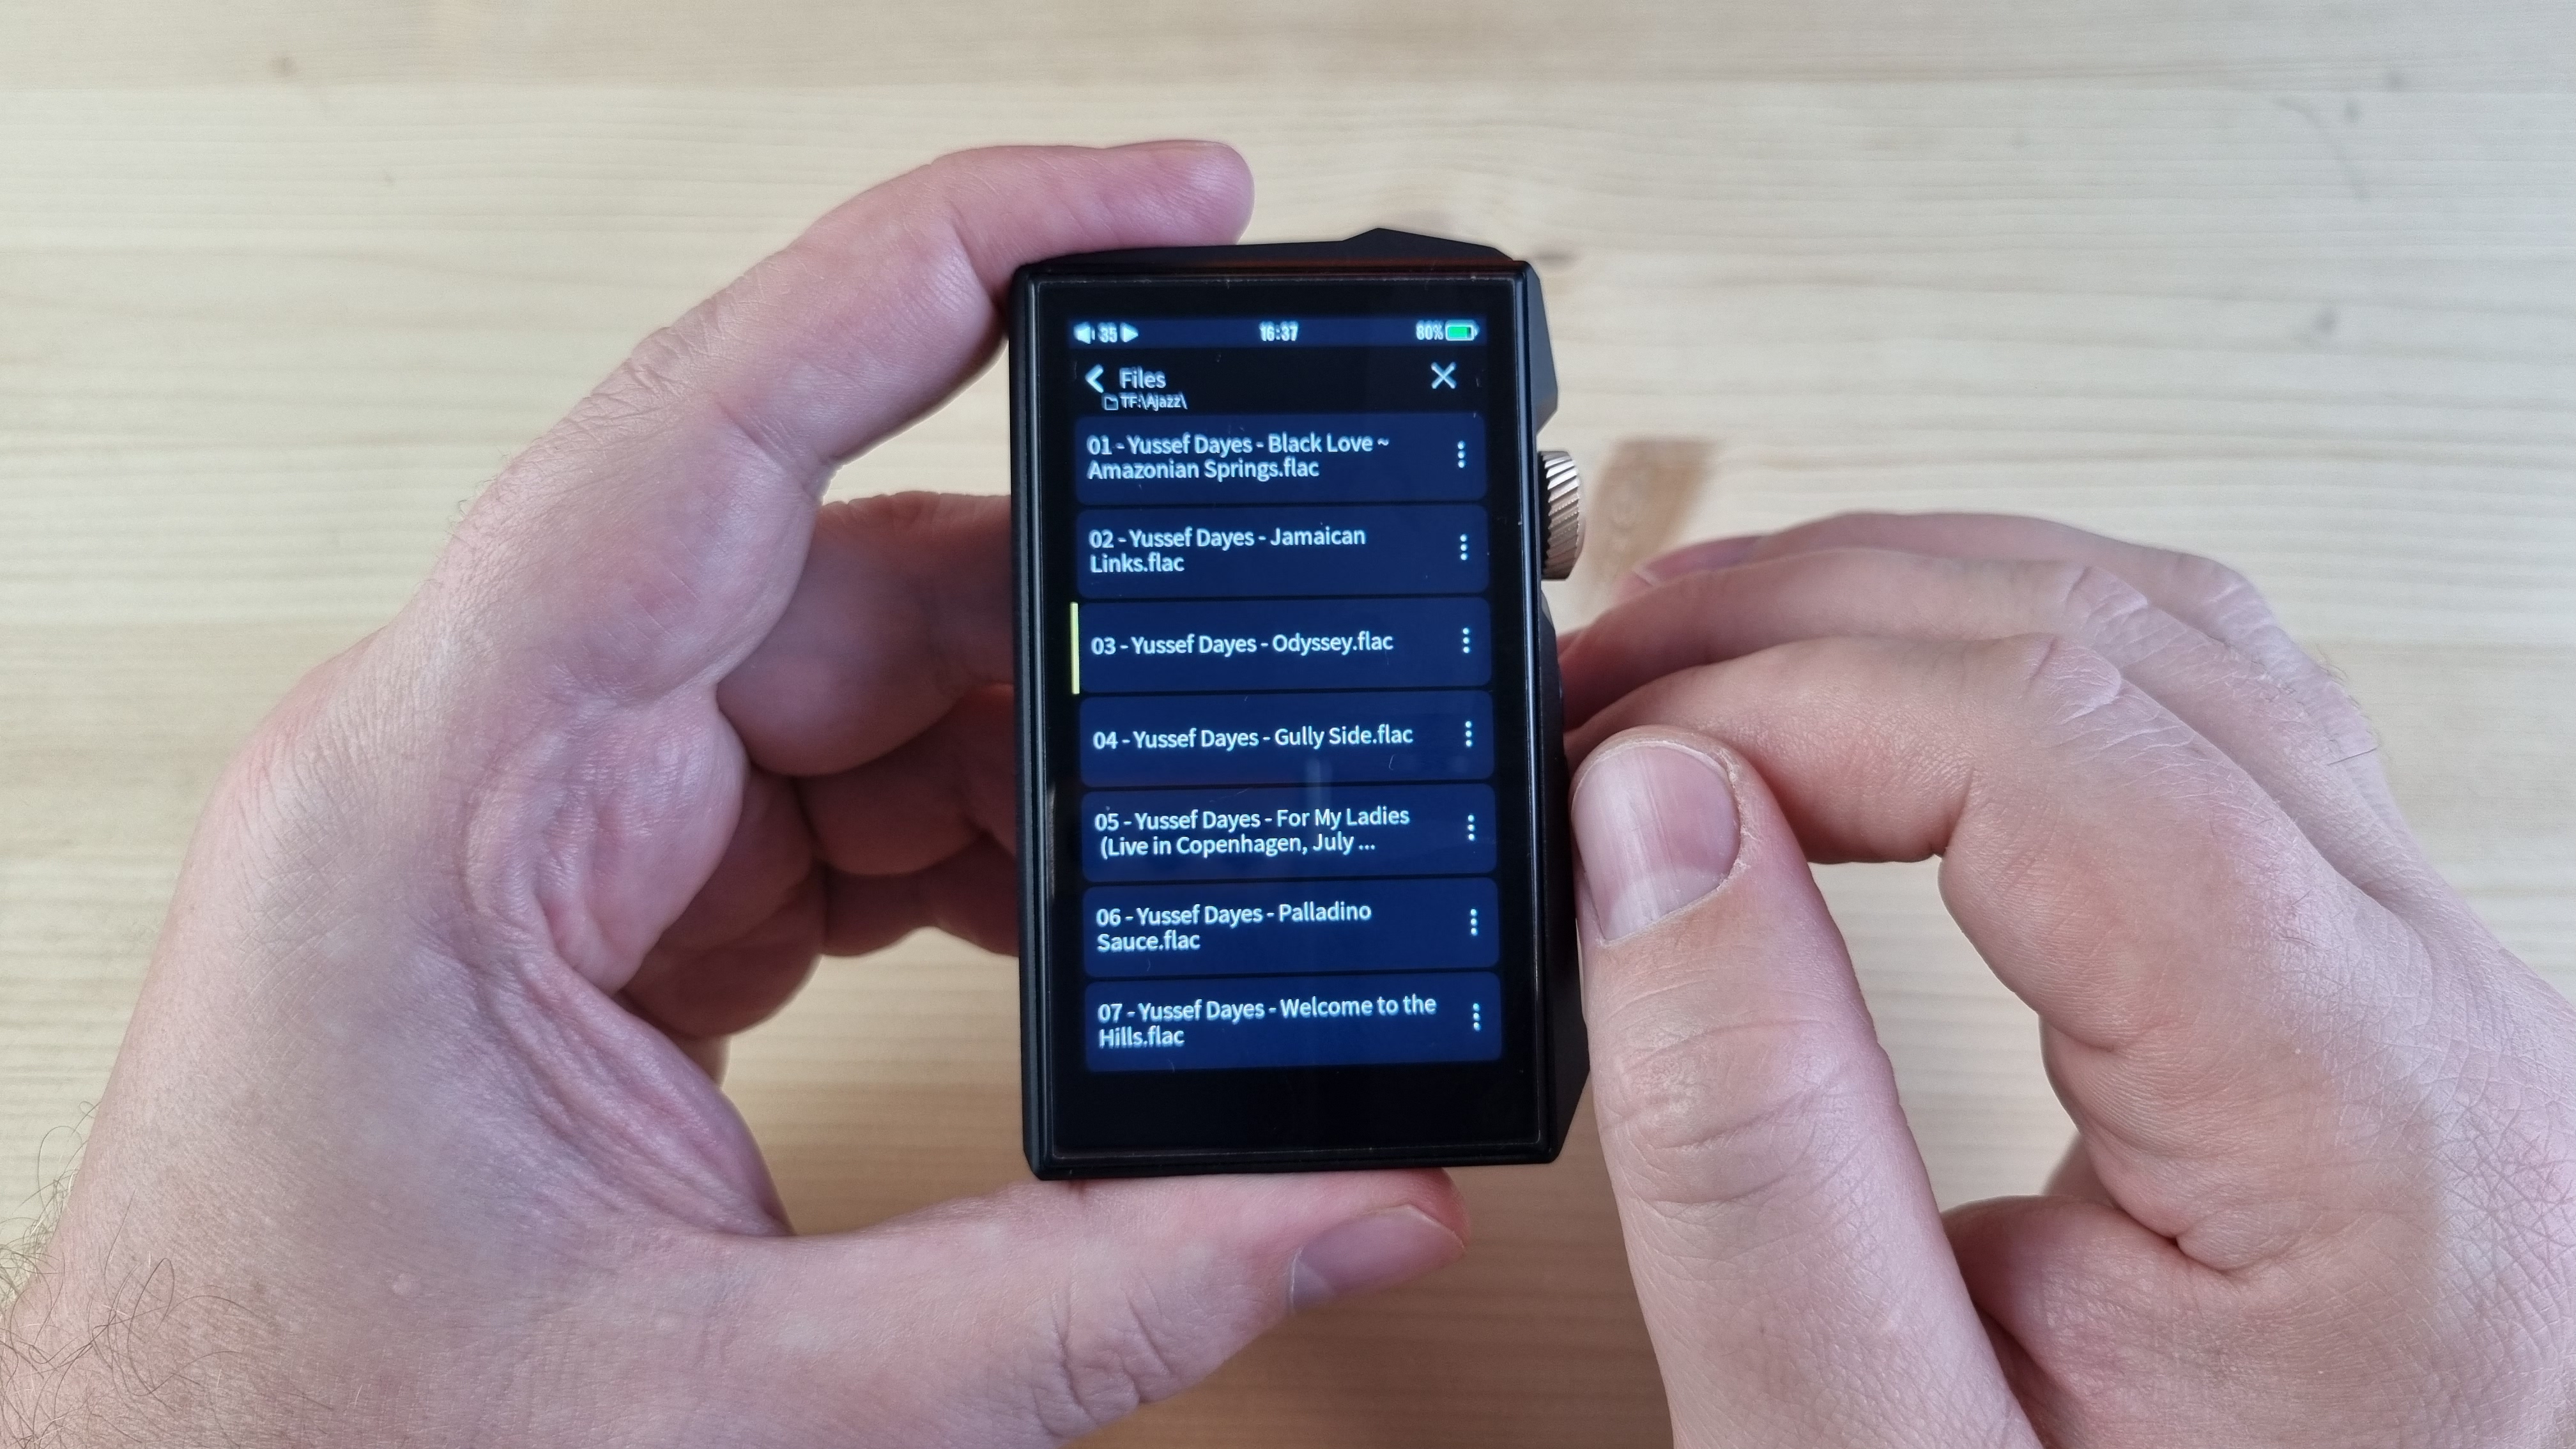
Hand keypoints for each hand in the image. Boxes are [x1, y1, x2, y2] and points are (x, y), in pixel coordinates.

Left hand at [1, 145, 1466, 1446]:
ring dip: (1030, 753)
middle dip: (1077, 611)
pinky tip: (1062, 920)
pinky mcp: (590, 897)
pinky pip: (817, 788)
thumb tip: (1349, 1194)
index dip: (945, 264)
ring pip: (845, 675)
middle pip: (830, 565)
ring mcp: (538, 824)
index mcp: (439, 801)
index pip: (708, 427)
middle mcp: (481, 763)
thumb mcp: (745, 1402)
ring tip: (1187, 849)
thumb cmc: (323, 1445)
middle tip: (1274, 655)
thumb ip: (1082, 1298)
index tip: (1153, 203)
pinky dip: (965, 841)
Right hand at [1559, 515, 2575, 1445]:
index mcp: (2359, 1125)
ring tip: (1715, 667)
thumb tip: (1653, 820)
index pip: (2062, 753)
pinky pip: (2213, 732)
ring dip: (1924, 611)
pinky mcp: (2374, 1003)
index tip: (1607, 757)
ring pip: (2186, 646)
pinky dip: (2014, 676)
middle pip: (2131, 645)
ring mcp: (2433, 994)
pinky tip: (1887, 717)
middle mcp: (2447, 1017)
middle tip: (1609, 678)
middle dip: (1829, 614)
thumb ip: (1754, 1152)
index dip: (1793, 696)